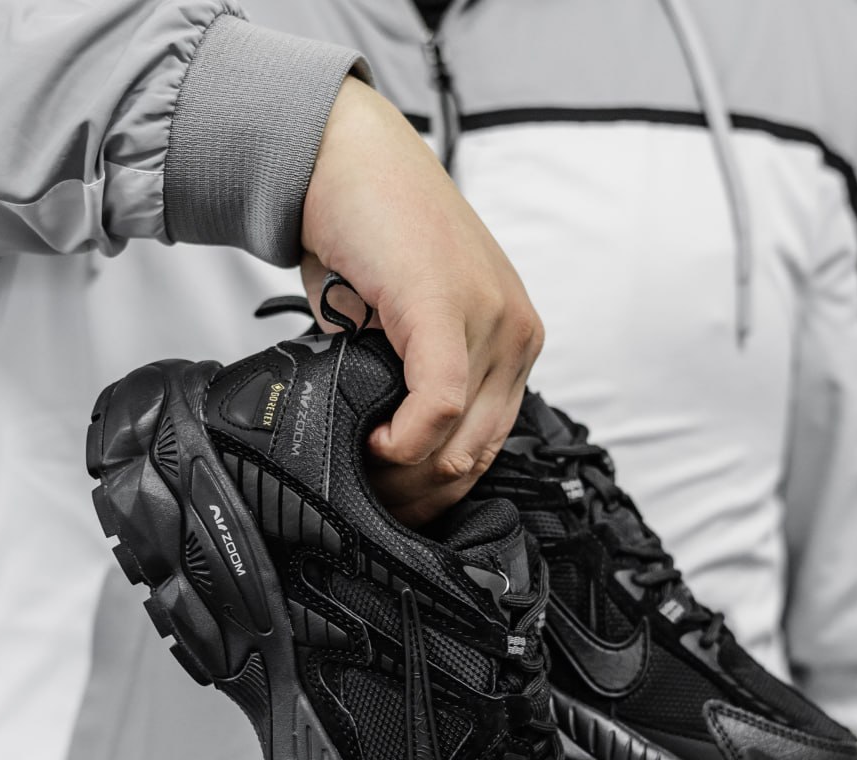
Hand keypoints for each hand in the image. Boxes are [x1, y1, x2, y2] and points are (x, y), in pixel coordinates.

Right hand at [301, 76, 541, 524]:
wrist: (340, 158)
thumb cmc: (367, 238)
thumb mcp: (406, 327)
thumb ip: (414, 383)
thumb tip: (392, 449)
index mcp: (512, 340)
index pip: (490, 445)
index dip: (439, 491)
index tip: (394, 504)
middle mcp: (515, 332)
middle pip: (477, 456)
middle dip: (420, 496)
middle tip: (370, 499)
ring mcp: (490, 320)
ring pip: (460, 443)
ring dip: (405, 476)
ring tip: (362, 470)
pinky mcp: (448, 309)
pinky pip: (440, 407)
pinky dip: (404, 441)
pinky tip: (373, 441)